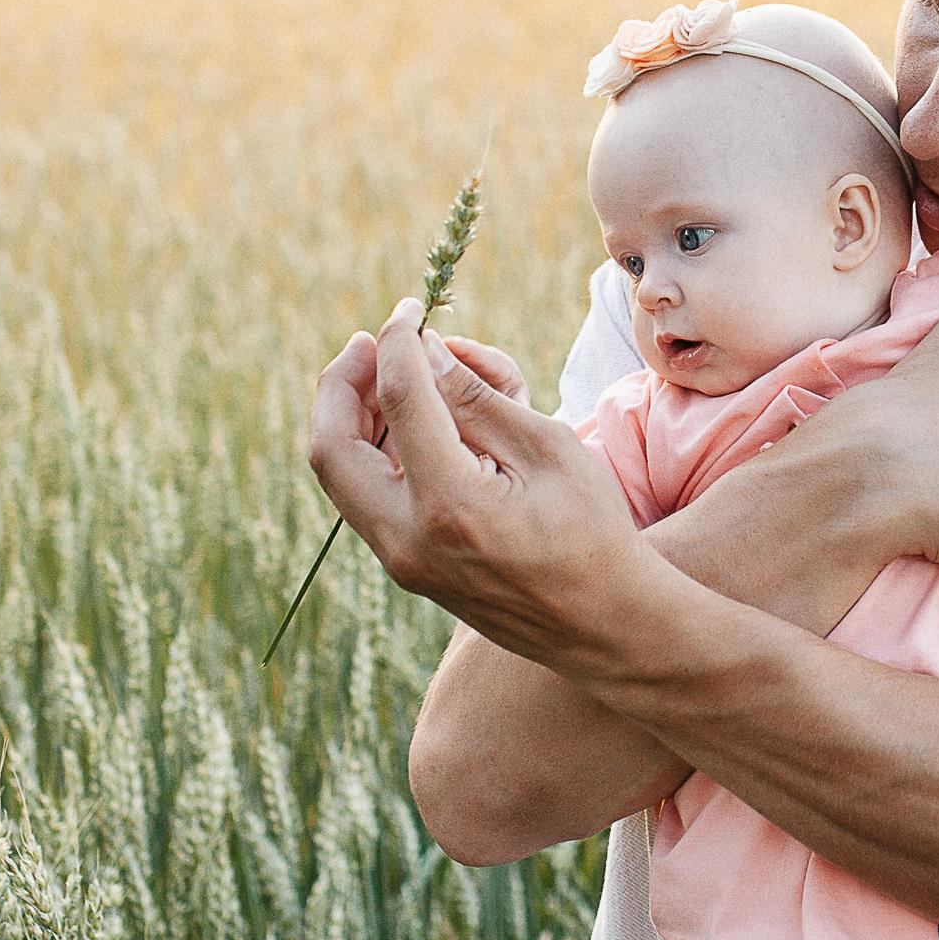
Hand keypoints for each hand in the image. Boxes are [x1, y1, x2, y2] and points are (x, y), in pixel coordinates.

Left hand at [307, 302, 647, 662]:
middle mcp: (409, 539)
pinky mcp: (408, 571)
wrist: (607, 628)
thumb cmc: (595, 533)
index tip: (410, 311)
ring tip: (393, 377)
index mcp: (450, 503)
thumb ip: (475, 398)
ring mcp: (401, 562)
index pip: (399, 398)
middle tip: (370, 343)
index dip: (398, 342)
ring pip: (340, 476)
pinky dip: (374, 453)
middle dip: (342, 384)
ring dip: (352, 417)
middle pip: (331, 447)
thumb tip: (422, 351)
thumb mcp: (547, 448)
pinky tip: (410, 424)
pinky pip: (366, 500)